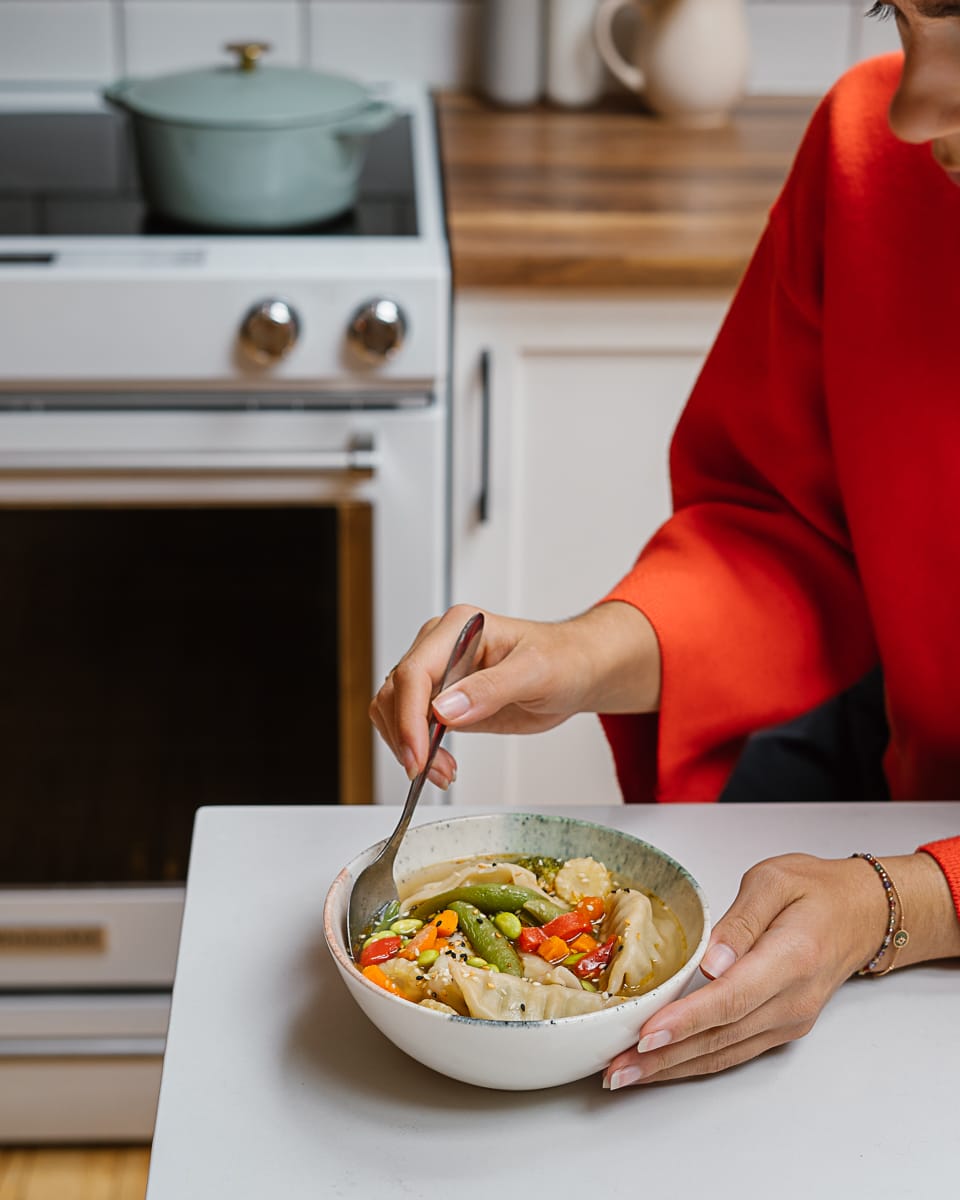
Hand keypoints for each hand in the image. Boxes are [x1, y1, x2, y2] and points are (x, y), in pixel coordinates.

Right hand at [369, 600, 659, 787]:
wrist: (577, 671)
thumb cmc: (564, 660)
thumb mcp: (536, 672)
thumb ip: (491, 688)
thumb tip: (445, 709)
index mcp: (459, 627)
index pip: (414, 672)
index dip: (409, 717)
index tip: (418, 755)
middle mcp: (440, 646)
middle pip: (395, 693)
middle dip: (407, 737)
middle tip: (431, 771)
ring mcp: (438, 672)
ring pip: (394, 710)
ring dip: (409, 747)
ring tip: (442, 772)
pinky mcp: (441, 697)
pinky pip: (411, 723)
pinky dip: (418, 749)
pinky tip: (442, 766)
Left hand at [602, 853, 902, 1088]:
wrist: (860, 914)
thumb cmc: (815, 890)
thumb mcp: (774, 880)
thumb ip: (741, 919)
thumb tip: (713, 960)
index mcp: (792, 958)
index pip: (732, 998)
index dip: (688, 1020)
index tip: (648, 1033)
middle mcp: (792, 1000)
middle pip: (721, 1036)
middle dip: (665, 1055)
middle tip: (616, 1067)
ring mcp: (788, 1021)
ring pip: (723, 1053)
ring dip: (672, 1067)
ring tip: (625, 1073)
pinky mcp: (780, 1029)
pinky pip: (732, 1051)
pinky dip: (693, 1062)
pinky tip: (662, 1065)